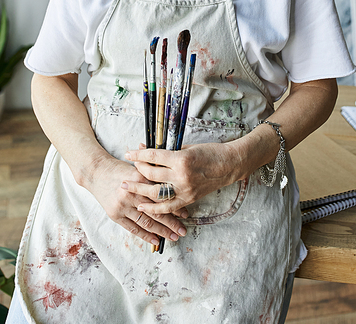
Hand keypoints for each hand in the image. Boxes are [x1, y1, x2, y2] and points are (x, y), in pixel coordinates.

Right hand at [86, 153, 187, 243]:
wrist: (97, 172)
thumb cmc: (121, 169)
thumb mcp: (138, 168)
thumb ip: (154, 178)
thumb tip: (174, 191)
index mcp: (139, 178)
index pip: (161, 195)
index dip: (174, 205)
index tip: (185, 214)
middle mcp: (131, 192)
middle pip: (156, 210)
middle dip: (172, 223)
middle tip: (183, 230)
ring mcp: (122, 205)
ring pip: (146, 222)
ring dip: (162, 231)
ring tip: (174, 237)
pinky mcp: (115, 215)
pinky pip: (133, 228)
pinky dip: (146, 235)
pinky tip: (156, 240)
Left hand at [123, 141, 239, 215]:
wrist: (229, 165)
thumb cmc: (210, 152)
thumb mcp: (188, 147)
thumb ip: (168, 150)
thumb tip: (148, 148)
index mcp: (181, 159)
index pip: (154, 156)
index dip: (139, 154)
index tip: (129, 152)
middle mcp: (181, 176)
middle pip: (151, 174)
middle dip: (137, 170)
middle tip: (128, 167)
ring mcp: (185, 190)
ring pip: (155, 192)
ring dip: (139, 190)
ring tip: (126, 187)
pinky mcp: (188, 199)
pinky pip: (167, 207)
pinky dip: (153, 208)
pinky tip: (142, 205)